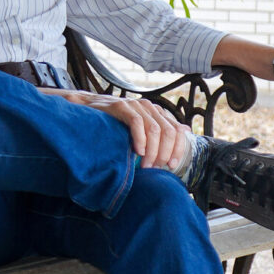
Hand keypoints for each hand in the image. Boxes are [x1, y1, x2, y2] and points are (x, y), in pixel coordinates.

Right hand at [61, 90, 190, 169]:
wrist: (87, 109)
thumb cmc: (114, 123)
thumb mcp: (140, 128)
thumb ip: (161, 130)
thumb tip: (187, 130)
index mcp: (157, 112)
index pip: (177, 130)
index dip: (178, 148)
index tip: (171, 165)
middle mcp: (149, 107)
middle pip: (169, 132)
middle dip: (165, 153)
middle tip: (155, 168)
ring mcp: (135, 105)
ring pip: (154, 130)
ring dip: (152, 151)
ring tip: (145, 165)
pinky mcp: (121, 106)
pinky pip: (137, 123)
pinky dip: (140, 140)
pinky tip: (137, 152)